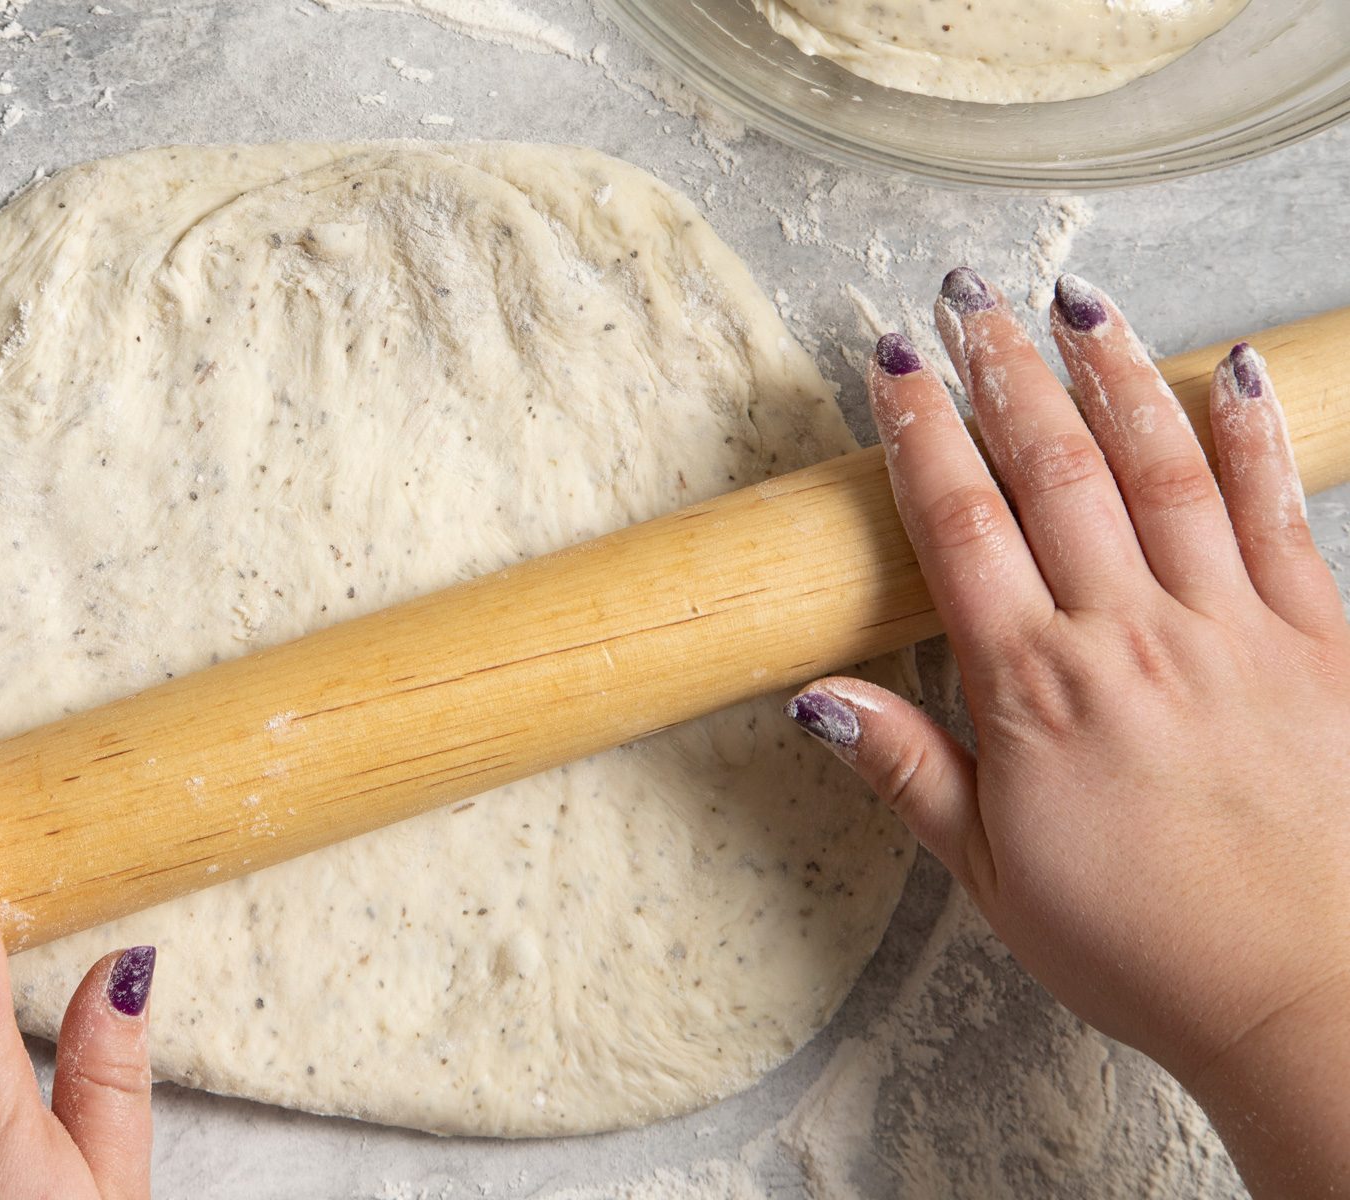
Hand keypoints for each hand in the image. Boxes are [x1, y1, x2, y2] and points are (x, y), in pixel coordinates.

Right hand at [784, 269, 1349, 1195]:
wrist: (1312, 993)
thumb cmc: (1142, 943)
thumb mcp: (992, 873)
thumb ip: (908, 769)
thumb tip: (814, 698)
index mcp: (1038, 690)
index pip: (962, 528)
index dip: (921, 434)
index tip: (891, 363)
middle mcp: (1131, 635)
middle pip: (1054, 471)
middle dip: (1002, 372)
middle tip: (966, 296)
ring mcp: (1231, 627)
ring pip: (1162, 469)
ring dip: (1111, 375)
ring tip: (1073, 301)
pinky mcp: (1318, 640)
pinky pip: (1279, 514)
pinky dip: (1251, 438)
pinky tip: (1228, 373)